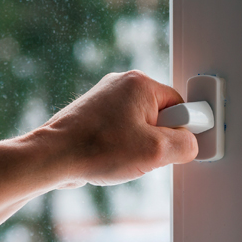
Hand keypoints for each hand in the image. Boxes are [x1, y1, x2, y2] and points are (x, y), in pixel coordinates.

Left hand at [31, 70, 198, 187]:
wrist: (50, 158)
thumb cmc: (96, 149)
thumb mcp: (156, 152)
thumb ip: (186, 145)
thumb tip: (190, 144)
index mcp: (140, 83)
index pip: (181, 106)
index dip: (181, 131)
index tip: (170, 146)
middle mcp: (122, 84)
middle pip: (162, 116)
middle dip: (158, 140)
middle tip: (142, 154)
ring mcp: (105, 98)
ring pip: (142, 127)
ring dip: (139, 147)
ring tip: (122, 157)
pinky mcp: (94, 114)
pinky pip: (123, 132)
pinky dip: (122, 148)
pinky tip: (110, 157)